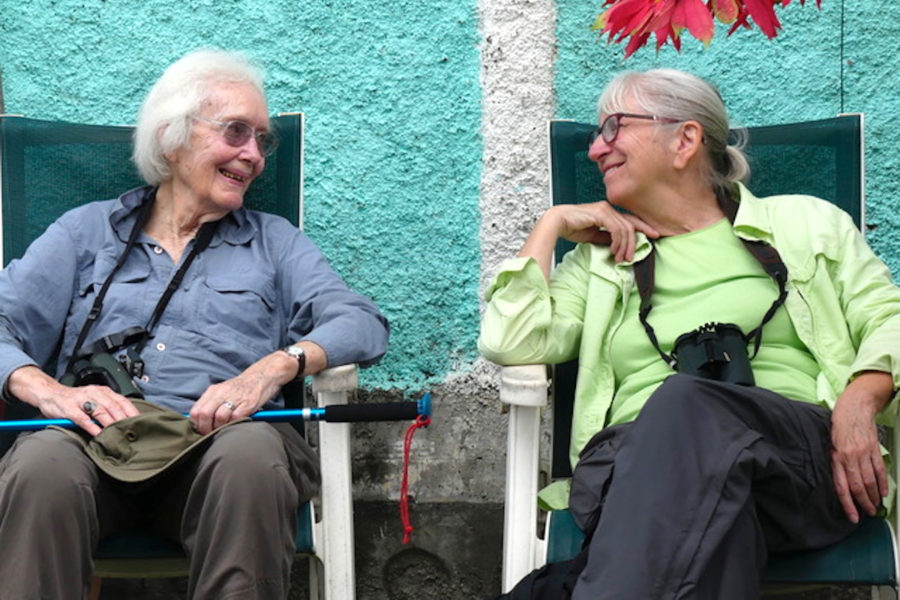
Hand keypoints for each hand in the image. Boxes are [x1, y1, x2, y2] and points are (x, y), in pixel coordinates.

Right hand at [8, 366, 139, 436]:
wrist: (50, 393)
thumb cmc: (75, 399)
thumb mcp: (94, 399)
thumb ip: (108, 407)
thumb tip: (125, 422)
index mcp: (103, 391)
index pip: (123, 401)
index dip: (132, 413)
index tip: (140, 423)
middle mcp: (94, 393)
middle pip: (114, 407)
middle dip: (124, 420)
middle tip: (131, 432)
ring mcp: (81, 400)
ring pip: (100, 411)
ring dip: (111, 424)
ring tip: (118, 434)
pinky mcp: (69, 409)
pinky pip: (83, 418)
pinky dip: (92, 427)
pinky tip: (98, 434)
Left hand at [187, 343, 326, 433]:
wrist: (262, 376)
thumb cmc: (241, 388)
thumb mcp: (222, 391)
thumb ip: (210, 404)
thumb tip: (198, 422)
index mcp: (213, 391)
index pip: (196, 411)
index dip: (197, 425)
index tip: (201, 431)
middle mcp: (222, 393)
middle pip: (205, 414)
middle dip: (206, 429)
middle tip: (211, 434)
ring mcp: (236, 398)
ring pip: (219, 417)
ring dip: (220, 428)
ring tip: (224, 430)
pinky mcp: (249, 403)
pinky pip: (236, 418)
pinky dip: (234, 424)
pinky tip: (236, 424)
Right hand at [550, 202, 659, 262]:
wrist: (557, 222)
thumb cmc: (571, 228)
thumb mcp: (594, 236)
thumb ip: (606, 238)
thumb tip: (618, 245)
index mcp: (608, 212)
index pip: (630, 220)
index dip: (644, 228)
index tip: (655, 237)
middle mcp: (608, 208)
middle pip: (631, 225)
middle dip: (635, 242)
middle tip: (632, 258)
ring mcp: (605, 209)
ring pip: (625, 228)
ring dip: (625, 246)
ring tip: (621, 258)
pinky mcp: (601, 213)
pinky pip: (616, 228)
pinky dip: (618, 241)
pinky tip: (614, 250)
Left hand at [830, 371, 892, 522]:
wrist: (855, 405)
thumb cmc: (838, 423)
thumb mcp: (829, 442)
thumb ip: (834, 460)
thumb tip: (836, 479)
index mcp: (836, 457)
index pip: (842, 486)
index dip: (847, 503)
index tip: (852, 517)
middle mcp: (850, 457)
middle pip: (858, 486)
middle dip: (863, 503)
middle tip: (868, 515)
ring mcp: (864, 453)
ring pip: (870, 480)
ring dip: (874, 496)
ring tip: (875, 507)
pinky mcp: (874, 448)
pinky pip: (879, 469)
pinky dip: (883, 483)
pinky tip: (883, 492)